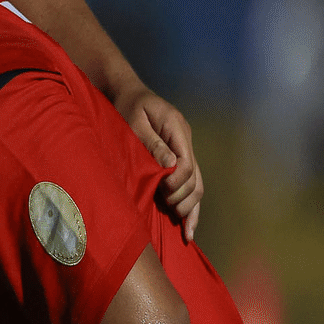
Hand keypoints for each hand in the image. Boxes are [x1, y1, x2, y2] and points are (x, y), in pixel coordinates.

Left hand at [118, 88, 202, 242]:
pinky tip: (187, 226)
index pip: (187, 163)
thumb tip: (170, 166)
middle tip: (167, 208)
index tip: (162, 191)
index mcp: (177, 129)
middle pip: (195, 178)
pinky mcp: (178, 159)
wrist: (127, 94)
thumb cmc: (127, 106)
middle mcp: (185, 141)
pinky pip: (190, 185)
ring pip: (197, 185)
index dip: (177, 181)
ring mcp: (184, 150)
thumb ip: (151, 142)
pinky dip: (190, 205)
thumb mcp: (135, 121)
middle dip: (183, 198)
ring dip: (190, 207)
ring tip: (183, 228)